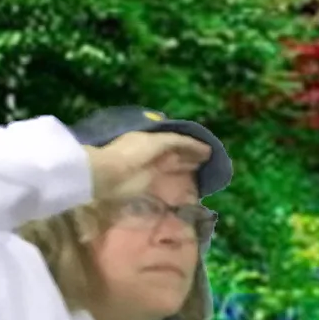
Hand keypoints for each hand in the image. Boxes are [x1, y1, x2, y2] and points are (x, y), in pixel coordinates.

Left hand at [85, 131, 210, 206]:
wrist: (108, 175)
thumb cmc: (131, 154)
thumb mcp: (156, 142)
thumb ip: (177, 142)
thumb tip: (199, 146)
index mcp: (150, 137)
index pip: (175, 138)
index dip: (191, 143)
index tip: (207, 149)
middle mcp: (151, 150)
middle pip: (175, 150)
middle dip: (191, 153)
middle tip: (209, 159)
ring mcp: (149, 166)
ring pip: (173, 162)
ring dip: (187, 164)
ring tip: (204, 168)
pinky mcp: (148, 181)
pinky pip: (168, 176)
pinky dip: (180, 176)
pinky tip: (191, 178)